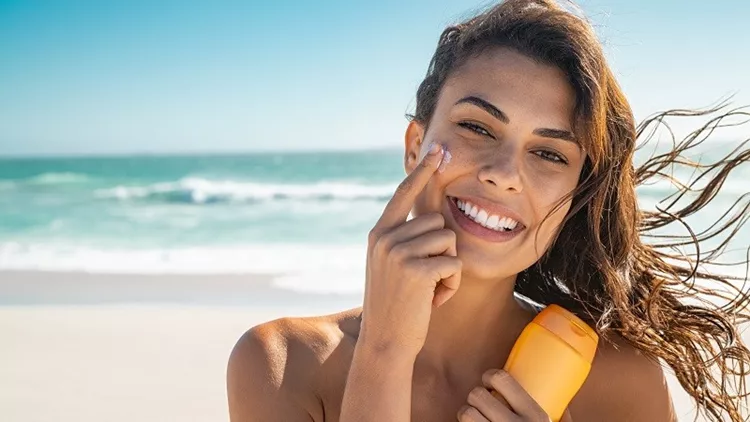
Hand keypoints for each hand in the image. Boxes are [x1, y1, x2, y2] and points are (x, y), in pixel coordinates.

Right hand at [359, 142, 461, 357]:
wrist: (385, 342)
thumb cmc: (396, 307)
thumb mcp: (391, 266)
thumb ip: (404, 240)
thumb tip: (435, 218)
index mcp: (379, 234)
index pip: (404, 194)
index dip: (422, 171)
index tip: (438, 150)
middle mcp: (385, 238)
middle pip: (438, 222)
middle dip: (442, 252)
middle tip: (425, 281)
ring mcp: (398, 252)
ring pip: (449, 241)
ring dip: (448, 269)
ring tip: (428, 291)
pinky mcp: (415, 269)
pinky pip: (454, 263)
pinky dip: (451, 285)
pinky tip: (432, 301)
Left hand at [457, 369, 572, 421]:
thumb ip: (564, 417)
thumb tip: (565, 402)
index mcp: (536, 416)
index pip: (502, 379)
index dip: (489, 376)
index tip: (489, 380)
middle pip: (477, 394)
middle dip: (476, 396)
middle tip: (481, 402)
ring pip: (466, 413)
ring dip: (468, 413)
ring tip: (476, 416)